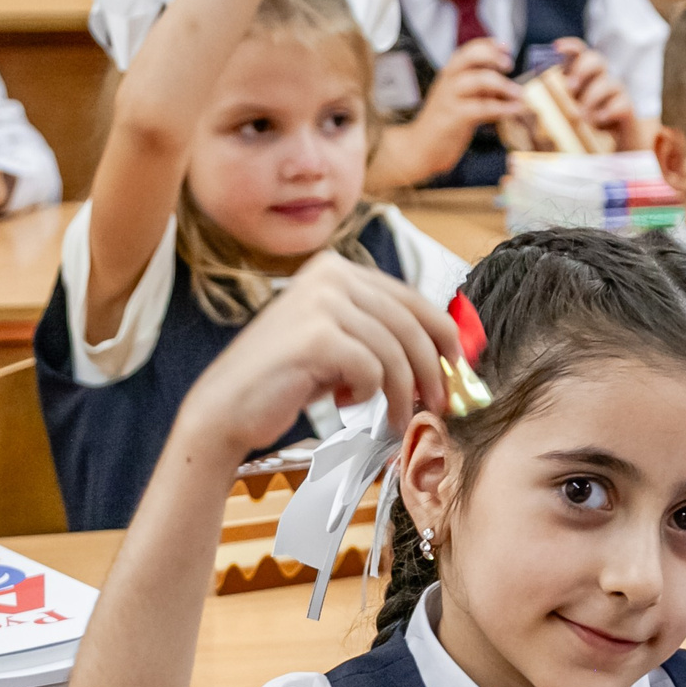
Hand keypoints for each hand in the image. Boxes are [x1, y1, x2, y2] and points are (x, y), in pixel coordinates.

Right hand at [174, 252, 459, 461]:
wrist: (226, 409)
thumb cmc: (284, 381)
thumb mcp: (339, 346)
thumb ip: (380, 335)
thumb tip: (447, 350)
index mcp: (336, 269)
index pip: (410, 298)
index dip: (443, 334)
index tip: (460, 366)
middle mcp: (330, 275)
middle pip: (410, 322)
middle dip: (433, 367)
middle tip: (440, 402)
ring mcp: (321, 301)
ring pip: (395, 350)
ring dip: (404, 391)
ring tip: (398, 417)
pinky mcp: (316, 335)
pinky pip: (372, 368)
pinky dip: (370, 394)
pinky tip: (346, 403)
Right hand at [398, 39, 523, 180]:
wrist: (420, 148)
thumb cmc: (445, 123)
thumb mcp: (462, 100)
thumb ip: (480, 91)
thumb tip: (505, 86)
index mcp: (450, 75)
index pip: (468, 51)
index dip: (488, 45)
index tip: (505, 47)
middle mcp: (448, 82)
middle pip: (469, 57)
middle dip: (491, 56)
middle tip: (509, 65)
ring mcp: (450, 99)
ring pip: (477, 80)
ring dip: (502, 84)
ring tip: (519, 93)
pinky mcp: (454, 118)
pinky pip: (482, 108)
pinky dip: (502, 108)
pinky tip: (515, 110)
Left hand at [553, 37, 635, 136]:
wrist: (611, 145)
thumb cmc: (581, 126)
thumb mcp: (562, 113)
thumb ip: (549, 104)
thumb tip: (529, 103)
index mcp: (582, 75)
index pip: (579, 52)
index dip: (569, 46)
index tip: (556, 48)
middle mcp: (600, 78)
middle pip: (596, 59)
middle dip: (583, 70)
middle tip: (571, 88)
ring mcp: (615, 92)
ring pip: (609, 83)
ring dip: (592, 98)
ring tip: (580, 116)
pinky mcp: (626, 108)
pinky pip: (622, 103)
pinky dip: (609, 111)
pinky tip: (598, 121)